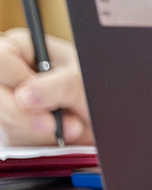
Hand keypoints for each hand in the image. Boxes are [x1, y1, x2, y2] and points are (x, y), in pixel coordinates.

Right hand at [0, 28, 93, 145]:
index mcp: (24, 48)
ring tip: (71, 125)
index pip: (1, 56)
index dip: (16, 76)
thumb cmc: (93, 88)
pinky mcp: (8, 126)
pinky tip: (59, 134)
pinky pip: (12, 138)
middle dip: (23, 114)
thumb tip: (24, 97)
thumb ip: (57, 86)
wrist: (103, 117)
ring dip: (38, 130)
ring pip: (3, 120)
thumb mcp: (82, 83)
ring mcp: (6, 101)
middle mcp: (9, 74)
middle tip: (51, 122)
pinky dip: (39, 141)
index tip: (35, 91)